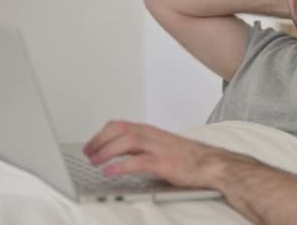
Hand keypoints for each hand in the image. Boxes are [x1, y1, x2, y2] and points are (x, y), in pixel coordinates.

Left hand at [83, 120, 224, 187]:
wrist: (209, 163)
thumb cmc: (186, 156)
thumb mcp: (160, 144)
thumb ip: (141, 145)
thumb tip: (120, 151)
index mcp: (149, 131)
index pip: (119, 125)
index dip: (101, 134)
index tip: (90, 144)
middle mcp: (151, 135)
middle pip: (119, 129)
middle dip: (99, 140)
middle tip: (88, 153)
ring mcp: (157, 148)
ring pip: (126, 142)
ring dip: (106, 151)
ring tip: (94, 162)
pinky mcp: (162, 163)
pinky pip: (137, 162)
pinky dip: (120, 166)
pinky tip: (109, 171)